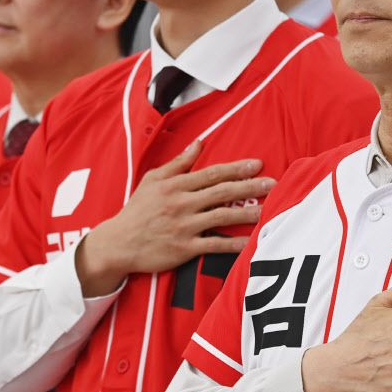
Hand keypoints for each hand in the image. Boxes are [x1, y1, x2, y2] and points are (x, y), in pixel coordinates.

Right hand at [75, 141, 275, 296]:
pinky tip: (251, 241)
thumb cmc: (137, 210)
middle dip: (249, 187)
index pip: (212, 173)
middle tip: (273, 183)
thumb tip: (199, 143)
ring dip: (247, 212)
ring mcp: (183, 226)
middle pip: (221, 192)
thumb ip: (179, 163)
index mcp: (175, 185)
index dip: (236, 168)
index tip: (257, 165)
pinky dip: (233, 243)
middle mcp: (181, 204)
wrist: (118, 243)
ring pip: (221, 217)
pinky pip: (214, 245)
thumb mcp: (153, 180)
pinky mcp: (184, 248)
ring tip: (269, 208)